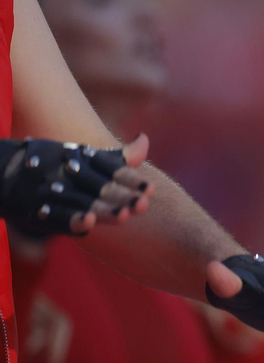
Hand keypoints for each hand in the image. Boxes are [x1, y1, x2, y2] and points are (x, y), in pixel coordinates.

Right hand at [0, 133, 152, 235]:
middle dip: (122, 196)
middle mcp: (68, 175)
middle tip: (144, 204)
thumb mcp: (83, 158)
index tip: (151, 188)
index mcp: (82, 160)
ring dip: (102, 210)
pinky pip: (57, 216)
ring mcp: (52, 192)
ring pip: (81, 202)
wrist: (7, 172)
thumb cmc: (55, 165)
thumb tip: (145, 140)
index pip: (112, 169)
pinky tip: (88, 222)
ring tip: (123, 216)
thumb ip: (116, 158)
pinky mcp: (37, 210)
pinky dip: (71, 219)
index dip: (131, 179)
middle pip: (100, 187)